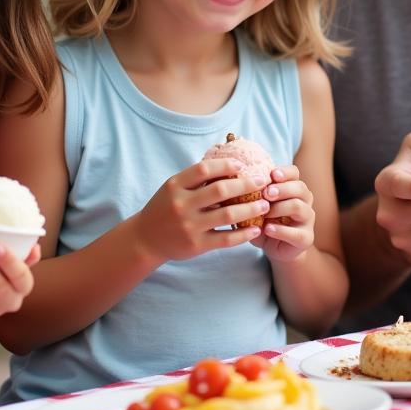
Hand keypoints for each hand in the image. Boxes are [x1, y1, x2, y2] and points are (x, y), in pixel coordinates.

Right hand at [134, 159, 268, 263]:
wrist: (146, 239)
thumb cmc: (165, 208)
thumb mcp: (173, 187)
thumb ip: (195, 178)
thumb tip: (228, 164)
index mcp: (175, 185)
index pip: (204, 169)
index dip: (225, 165)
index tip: (242, 165)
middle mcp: (182, 204)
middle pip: (220, 191)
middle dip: (246, 185)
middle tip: (263, 182)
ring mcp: (189, 226)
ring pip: (227, 215)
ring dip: (250, 209)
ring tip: (264, 205)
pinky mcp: (196, 245)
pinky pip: (225, 239)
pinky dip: (243, 234)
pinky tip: (255, 229)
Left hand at [251, 165, 313, 261]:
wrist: (275, 248)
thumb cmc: (264, 221)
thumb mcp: (256, 206)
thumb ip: (249, 194)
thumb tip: (228, 181)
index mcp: (293, 187)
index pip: (294, 172)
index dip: (284, 172)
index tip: (271, 174)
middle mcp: (304, 200)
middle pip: (299, 187)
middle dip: (282, 189)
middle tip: (266, 193)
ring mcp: (308, 219)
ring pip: (298, 206)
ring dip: (279, 208)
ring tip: (264, 213)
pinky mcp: (306, 238)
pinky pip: (296, 232)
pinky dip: (280, 230)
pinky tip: (267, 229)